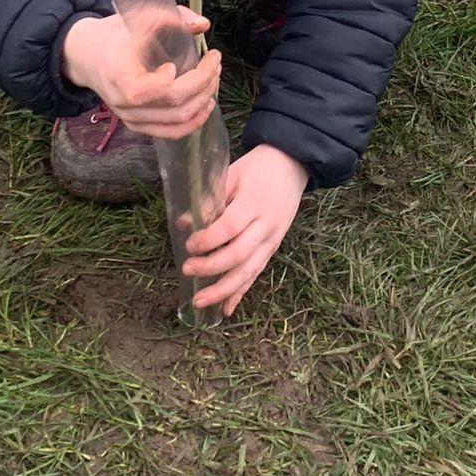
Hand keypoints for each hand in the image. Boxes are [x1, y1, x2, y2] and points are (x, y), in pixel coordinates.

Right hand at [60, 9, 220, 139]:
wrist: (88, 57)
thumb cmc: (113, 35)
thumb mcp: (135, 18)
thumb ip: (171, 18)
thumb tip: (203, 24)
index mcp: (116, 74)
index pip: (142, 91)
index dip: (166, 81)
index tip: (174, 62)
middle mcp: (121, 103)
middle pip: (171, 104)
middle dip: (202, 82)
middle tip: (215, 61)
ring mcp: (130, 118)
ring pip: (177, 120)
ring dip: (203, 99)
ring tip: (214, 77)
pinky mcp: (138, 126)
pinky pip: (171, 132)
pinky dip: (194, 120)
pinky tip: (206, 103)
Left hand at [181, 144, 307, 316]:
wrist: (292, 166)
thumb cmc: (257, 168)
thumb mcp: (232, 174)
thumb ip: (209, 199)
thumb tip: (183, 224)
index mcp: (253, 204)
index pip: (229, 228)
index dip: (207, 240)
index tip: (189, 244)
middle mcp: (265, 227)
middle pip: (238, 255)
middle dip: (210, 267)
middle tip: (187, 269)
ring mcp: (271, 241)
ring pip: (248, 272)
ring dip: (222, 290)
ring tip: (198, 302)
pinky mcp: (273, 249)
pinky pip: (255, 275)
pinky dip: (240, 293)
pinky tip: (225, 309)